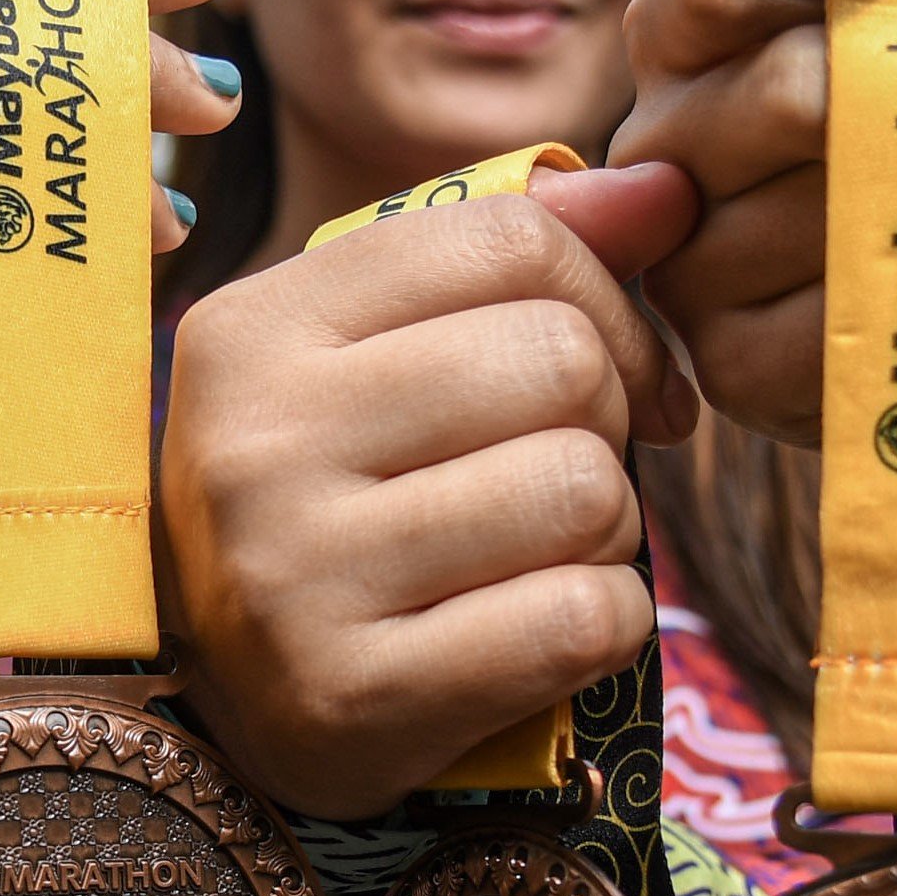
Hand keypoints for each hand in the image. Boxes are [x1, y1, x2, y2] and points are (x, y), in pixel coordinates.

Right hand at [157, 165, 694, 817]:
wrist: (223, 706)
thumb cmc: (330, 504)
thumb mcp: (376, 359)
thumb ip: (516, 257)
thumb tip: (673, 188)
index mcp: (254, 329)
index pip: (509, 237)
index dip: (606, 298)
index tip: (612, 368)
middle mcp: (257, 444)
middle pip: (560, 360)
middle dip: (608, 419)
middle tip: (567, 470)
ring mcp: (295, 577)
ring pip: (582, 489)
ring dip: (609, 527)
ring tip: (544, 552)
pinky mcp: (354, 697)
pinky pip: (582, 618)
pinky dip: (608, 622)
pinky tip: (542, 629)